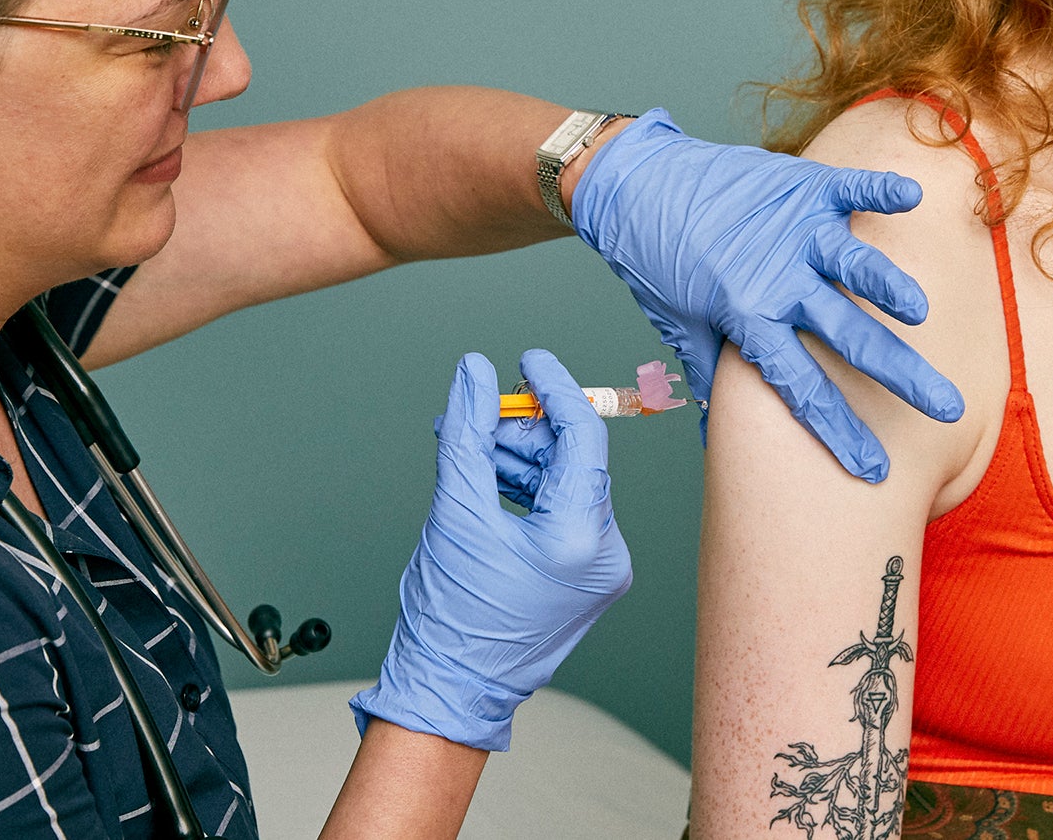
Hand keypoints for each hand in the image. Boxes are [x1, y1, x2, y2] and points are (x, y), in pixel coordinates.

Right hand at [349, 351, 630, 750]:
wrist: (448, 693)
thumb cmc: (451, 615)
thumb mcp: (456, 509)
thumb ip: (468, 432)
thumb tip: (475, 370)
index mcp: (581, 540)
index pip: (582, 437)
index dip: (554, 389)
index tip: (528, 360)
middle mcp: (605, 554)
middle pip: (573, 460)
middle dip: (524, 431)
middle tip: (478, 414)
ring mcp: (599, 569)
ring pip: (565, 484)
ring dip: (520, 459)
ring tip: (471, 447)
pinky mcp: (586, 578)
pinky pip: (562, 512)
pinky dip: (527, 490)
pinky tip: (488, 476)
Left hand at [572, 108, 962, 482]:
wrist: (635, 183)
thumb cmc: (657, 258)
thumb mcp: (680, 323)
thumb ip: (709, 373)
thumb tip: (714, 437)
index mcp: (748, 319)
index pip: (801, 387)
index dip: (838, 431)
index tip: (874, 470)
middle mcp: (777, 279)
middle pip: (845, 335)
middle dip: (899, 374)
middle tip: (945, 406)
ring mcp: (792, 230)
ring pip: (852, 264)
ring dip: (887, 288)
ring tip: (920, 311)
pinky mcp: (799, 187)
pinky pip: (848, 188)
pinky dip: (879, 190)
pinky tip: (912, 195)